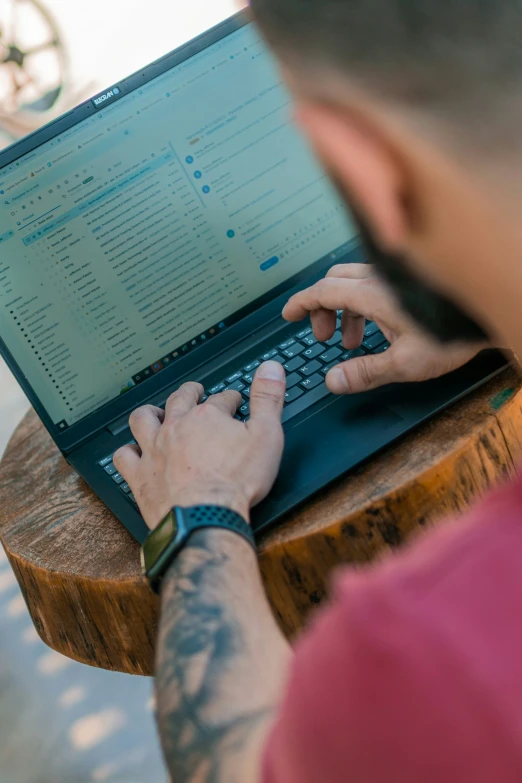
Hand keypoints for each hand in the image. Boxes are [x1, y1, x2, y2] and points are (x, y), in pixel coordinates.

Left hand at [113, 361, 285, 529]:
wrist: (205, 516)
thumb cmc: (235, 482)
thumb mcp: (267, 436)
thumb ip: (268, 399)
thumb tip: (270, 368)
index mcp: (208, 417)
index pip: (221, 399)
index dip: (230, 399)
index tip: (234, 401)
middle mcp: (177, 427)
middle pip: (180, 400)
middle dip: (190, 393)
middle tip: (196, 392)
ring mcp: (155, 450)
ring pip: (144, 419)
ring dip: (150, 413)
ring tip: (157, 413)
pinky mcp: (140, 475)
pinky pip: (124, 456)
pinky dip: (128, 451)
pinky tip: (133, 452)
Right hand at [283, 264, 485, 394]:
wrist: (485, 316)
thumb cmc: (452, 336)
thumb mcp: (405, 363)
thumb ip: (365, 372)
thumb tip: (333, 381)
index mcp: (373, 296)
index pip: (324, 291)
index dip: (301, 303)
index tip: (288, 315)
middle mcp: (380, 282)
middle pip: (335, 282)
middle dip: (322, 309)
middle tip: (323, 337)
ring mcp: (393, 280)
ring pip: (354, 284)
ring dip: (344, 312)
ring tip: (350, 343)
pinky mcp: (405, 284)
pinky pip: (372, 287)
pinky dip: (362, 307)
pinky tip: (376, 332)